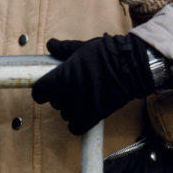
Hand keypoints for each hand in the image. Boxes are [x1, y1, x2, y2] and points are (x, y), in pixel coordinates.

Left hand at [32, 34, 156, 134]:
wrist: (133, 65)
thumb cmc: (110, 54)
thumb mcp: (84, 47)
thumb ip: (65, 49)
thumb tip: (51, 44)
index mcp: (62, 76)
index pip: (39, 91)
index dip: (43, 89)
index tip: (48, 87)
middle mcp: (68, 93)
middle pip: (53, 102)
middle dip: (60, 95)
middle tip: (72, 87)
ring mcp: (81, 106)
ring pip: (65, 114)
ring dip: (70, 108)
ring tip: (82, 97)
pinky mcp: (94, 115)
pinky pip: (76, 127)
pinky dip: (78, 123)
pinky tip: (84, 113)